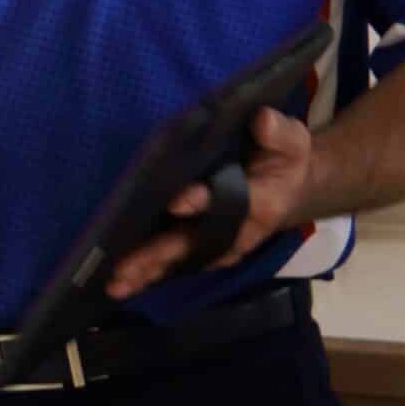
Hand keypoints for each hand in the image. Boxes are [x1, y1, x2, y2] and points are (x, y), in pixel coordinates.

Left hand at [105, 108, 315, 299]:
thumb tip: (261, 120)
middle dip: (158, 256)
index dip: (203, 201)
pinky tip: (121, 282)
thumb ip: (276, 133)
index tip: (177, 202)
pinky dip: (149, 274)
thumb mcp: (289, 141)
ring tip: (115, 285)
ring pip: (180, 261)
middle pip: (194, 245)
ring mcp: (220, 246)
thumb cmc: (284, 160)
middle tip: (124, 269)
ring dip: (147, 273)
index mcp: (260, 202)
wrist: (288, 189)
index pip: (229, 203)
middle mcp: (238, 232)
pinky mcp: (206, 251)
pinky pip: (176, 264)